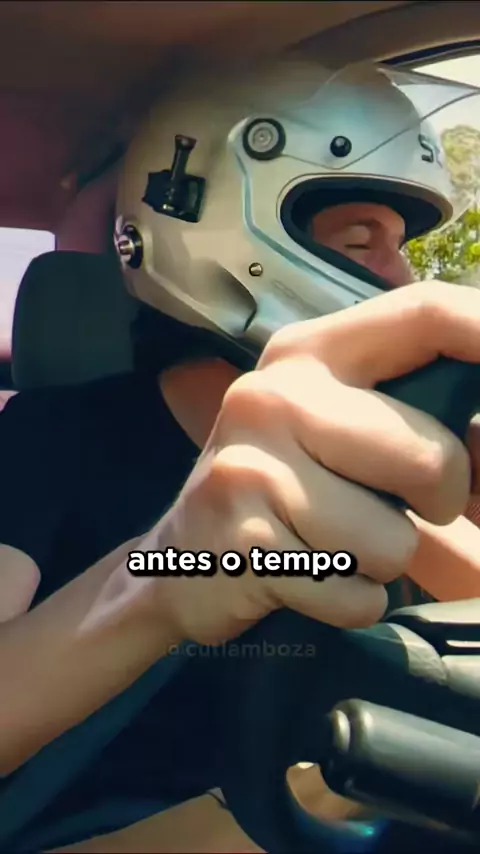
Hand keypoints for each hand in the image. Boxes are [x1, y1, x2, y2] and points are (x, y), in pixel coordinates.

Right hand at [158, 281, 479, 644]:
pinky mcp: (241, 539)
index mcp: (313, 351)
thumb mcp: (342, 433)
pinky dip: (350, 602)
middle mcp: (276, 393)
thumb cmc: (289, 488)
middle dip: (442, 504)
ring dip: (384, 562)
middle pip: (429, 457)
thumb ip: (423, 421)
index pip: (425, 314)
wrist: (183, 560)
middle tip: (399, 508)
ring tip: (334, 544)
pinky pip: (354, 595)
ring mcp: (250, 464)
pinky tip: (307, 576)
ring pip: (394, 542)